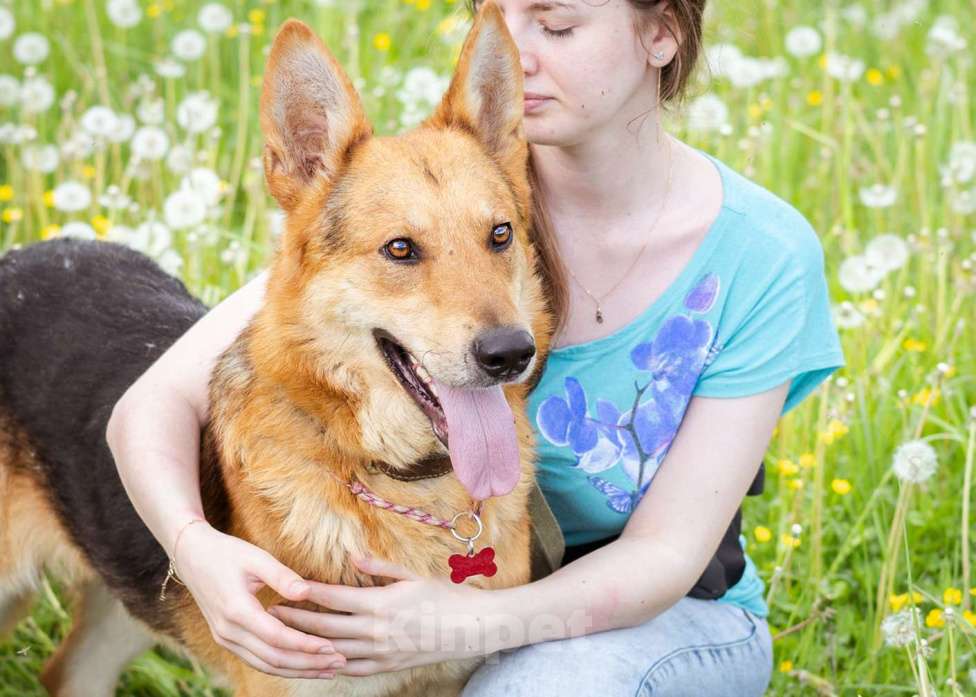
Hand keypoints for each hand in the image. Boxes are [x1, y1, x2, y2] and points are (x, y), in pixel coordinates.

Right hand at [173, 522, 347, 677]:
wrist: (192, 555)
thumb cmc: (226, 552)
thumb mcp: (256, 557)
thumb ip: (282, 576)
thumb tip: (307, 592)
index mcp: (236, 611)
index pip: (277, 638)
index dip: (306, 645)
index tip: (332, 647)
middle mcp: (228, 631)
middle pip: (273, 659)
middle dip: (308, 664)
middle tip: (339, 662)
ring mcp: (225, 638)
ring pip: (265, 665)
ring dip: (298, 670)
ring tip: (327, 668)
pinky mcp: (227, 639)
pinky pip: (257, 660)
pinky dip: (282, 666)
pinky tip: (303, 664)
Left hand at [268, 555, 496, 677]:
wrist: (468, 629)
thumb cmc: (442, 597)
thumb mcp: (412, 576)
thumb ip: (380, 567)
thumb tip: (353, 557)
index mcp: (380, 604)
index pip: (334, 598)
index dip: (308, 593)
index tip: (286, 587)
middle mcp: (376, 631)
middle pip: (325, 626)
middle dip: (296, 620)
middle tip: (272, 614)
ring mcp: (380, 652)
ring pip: (333, 649)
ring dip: (307, 642)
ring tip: (286, 636)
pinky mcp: (386, 666)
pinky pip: (352, 668)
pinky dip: (331, 663)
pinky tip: (317, 657)